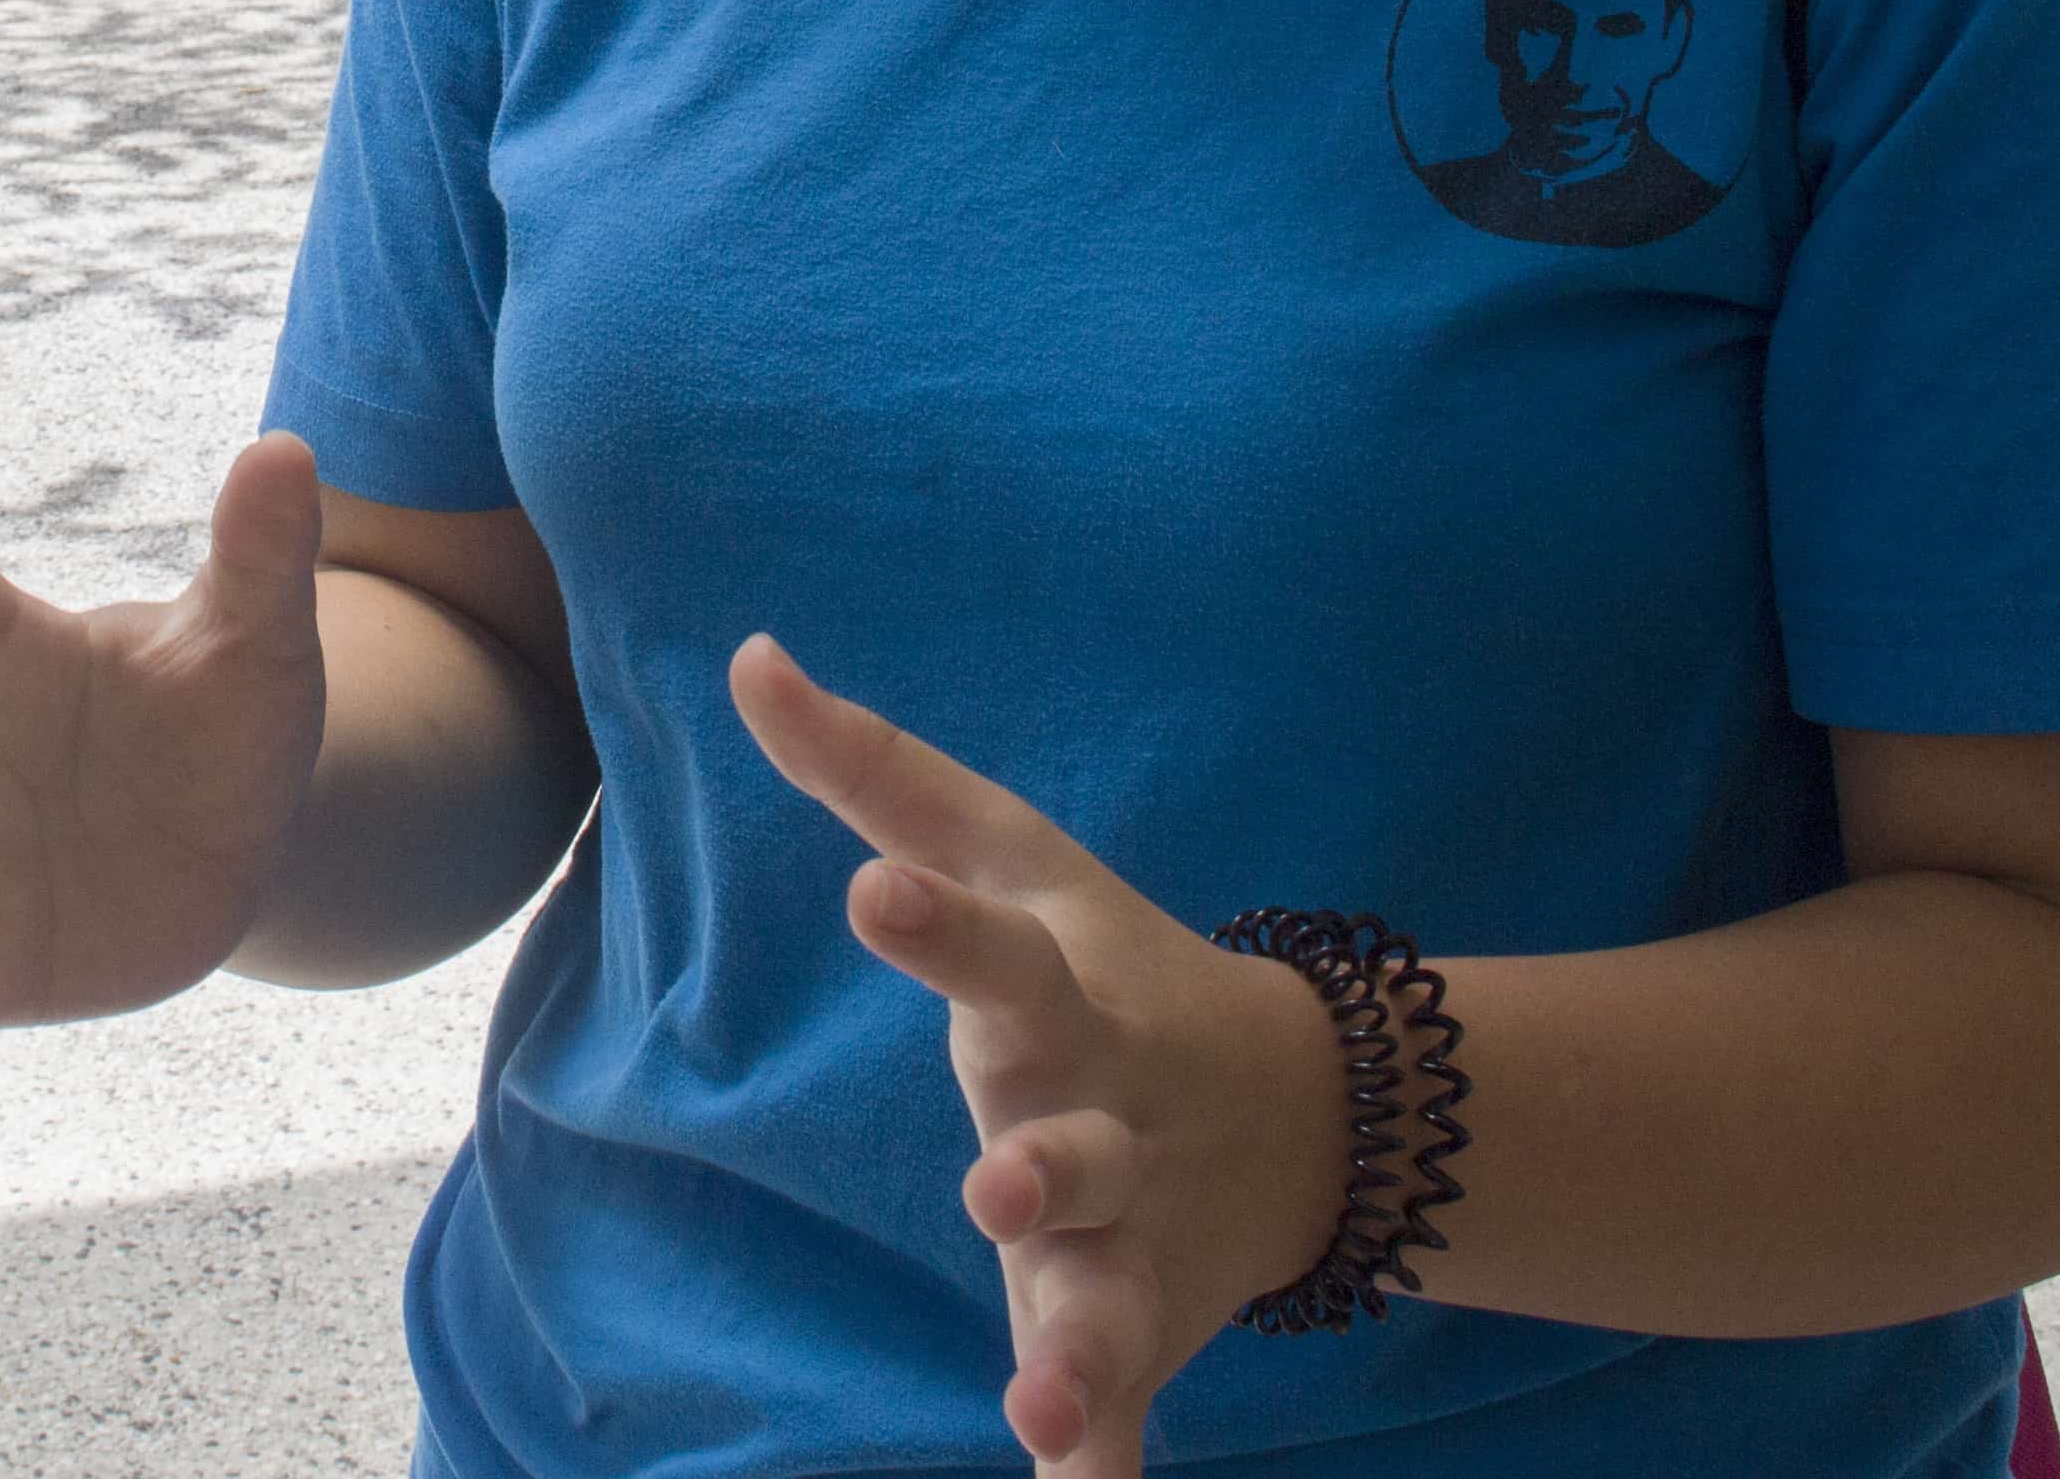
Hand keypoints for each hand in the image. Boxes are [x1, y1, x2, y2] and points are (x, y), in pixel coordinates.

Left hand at [732, 636, 1353, 1477]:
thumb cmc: (1104, 962)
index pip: (994, 949)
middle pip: (1073, 1144)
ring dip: (1077, 1343)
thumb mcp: (1008, 851)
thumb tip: (747, 658)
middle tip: (995, 1184)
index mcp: (1065, 995)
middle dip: (1041, 1166)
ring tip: (1040, 1396)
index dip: (936, 925)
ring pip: (1106, 1293)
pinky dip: (1105, 1452)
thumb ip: (869, 769)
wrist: (1312, 1111)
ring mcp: (1133, 1232)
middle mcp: (1106, 1116)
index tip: (873, 892)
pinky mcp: (1141, 1326)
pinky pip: (1123, 1399)